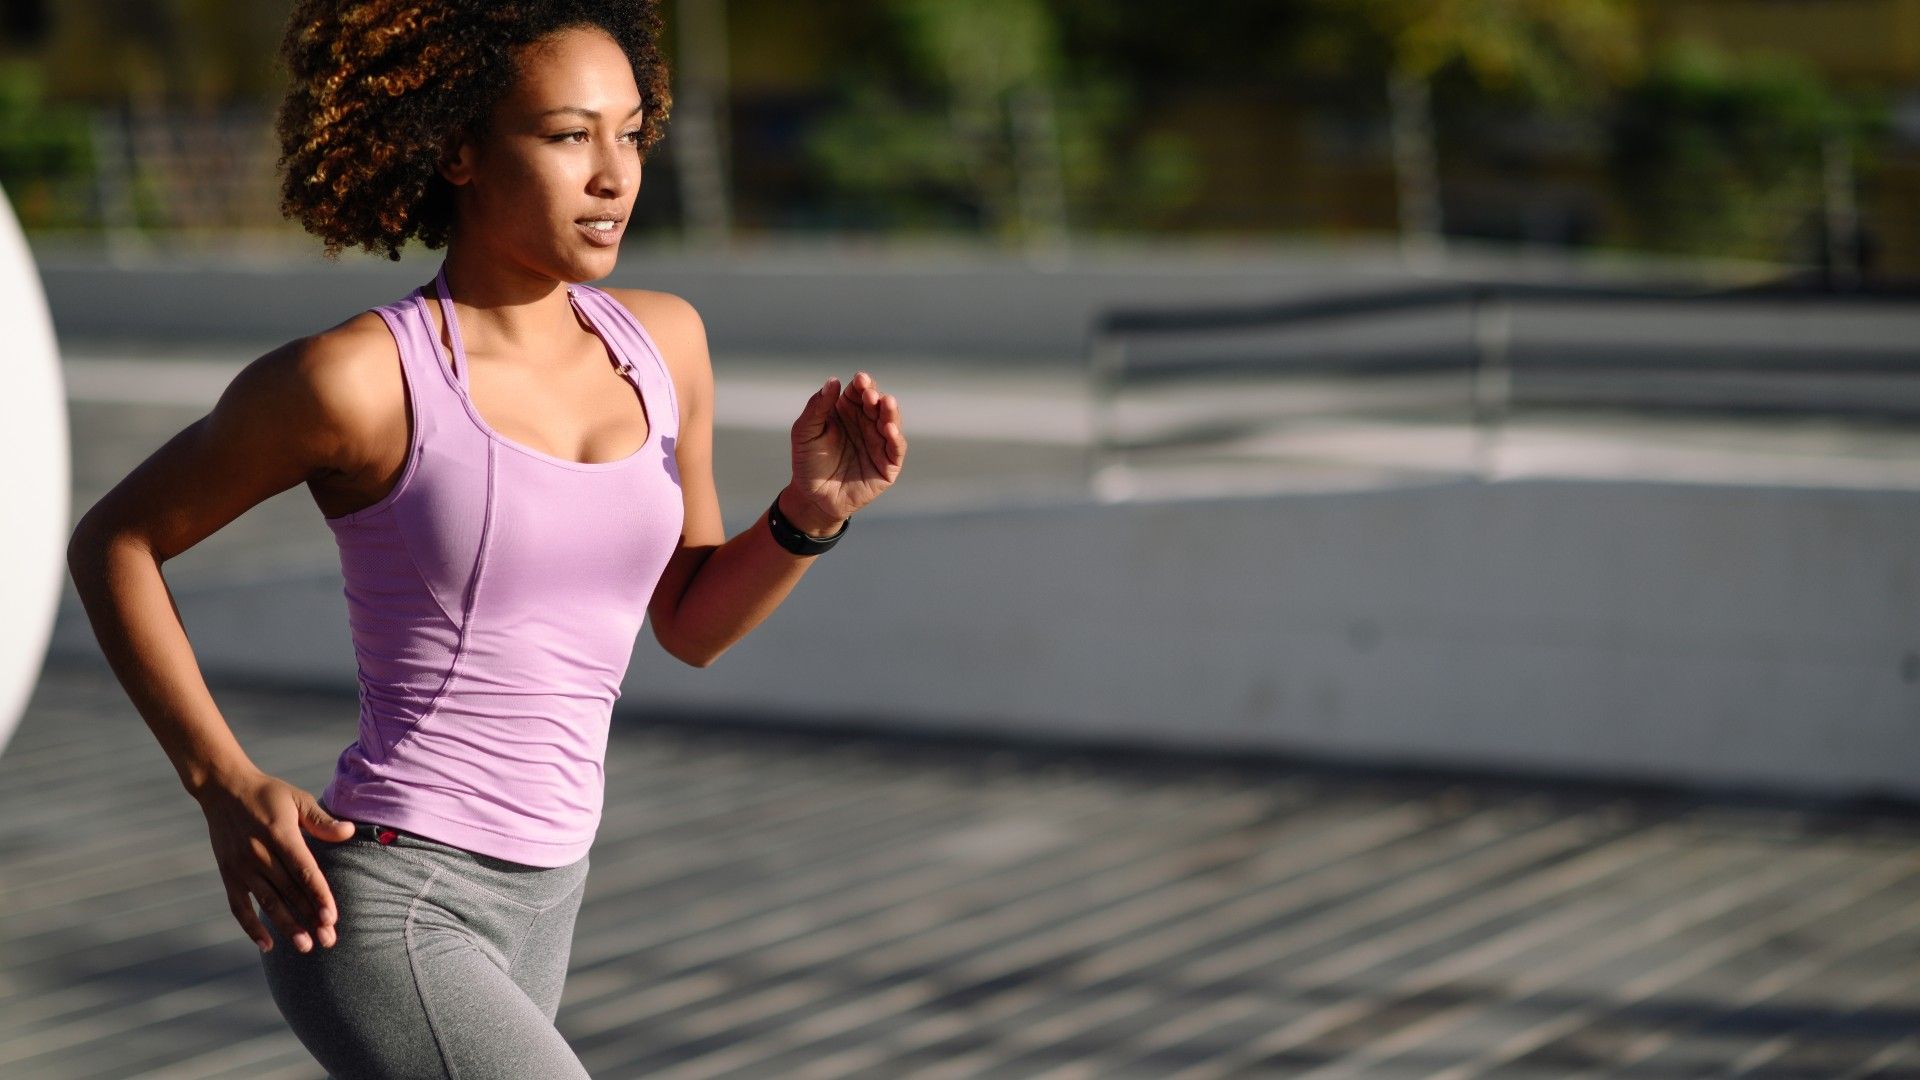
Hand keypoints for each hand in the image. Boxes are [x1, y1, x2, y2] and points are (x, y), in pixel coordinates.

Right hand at [193, 767, 355, 953]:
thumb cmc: (268, 794)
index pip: (304, 871)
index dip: (319, 895)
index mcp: (279, 834)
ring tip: (305, 946)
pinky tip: (267, 945)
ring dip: (286, 926)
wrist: (224, 788)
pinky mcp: (227, 874)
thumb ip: (321, 820)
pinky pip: (238, 906)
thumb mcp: (297, 799)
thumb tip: (349, 832)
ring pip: (267, 903)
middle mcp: (259, 853)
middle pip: (288, 892)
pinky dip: (250, 927)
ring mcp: (241, 866)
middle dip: (309, 918)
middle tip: (328, 940)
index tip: (332, 918)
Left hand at [784, 371, 906, 534]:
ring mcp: (879, 443)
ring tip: (886, 402)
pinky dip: (896, 438)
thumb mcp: (804, 432)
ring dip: (890, 411)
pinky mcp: (888, 465)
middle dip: (875, 396)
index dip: (862, 384)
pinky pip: (896, 448)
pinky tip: (890, 428)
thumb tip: (833, 380)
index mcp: (847, 411)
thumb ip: (817, 407)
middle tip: (870, 394)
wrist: (812, 497)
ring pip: (891, 422)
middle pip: (877, 404)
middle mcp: (866, 423)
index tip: (860, 379)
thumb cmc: (807, 462)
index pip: (859, 392)